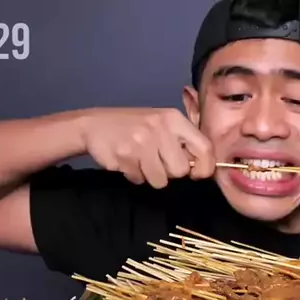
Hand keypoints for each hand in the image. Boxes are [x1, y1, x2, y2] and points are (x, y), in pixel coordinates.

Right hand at [80, 107, 214, 187]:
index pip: (204, 147)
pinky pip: (140, 179)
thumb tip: (204, 167)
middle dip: (170, 172)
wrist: (93, 125)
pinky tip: (128, 160)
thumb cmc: (135, 127)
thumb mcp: (162, 124)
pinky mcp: (124, 155)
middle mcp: (160, 128)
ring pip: (161, 180)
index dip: (205, 167)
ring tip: (141, 160)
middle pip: (180, 170)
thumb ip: (183, 142)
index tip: (198, 173)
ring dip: (151, 176)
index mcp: (174, 119)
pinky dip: (135, 175)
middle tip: (158, 161)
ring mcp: (141, 141)